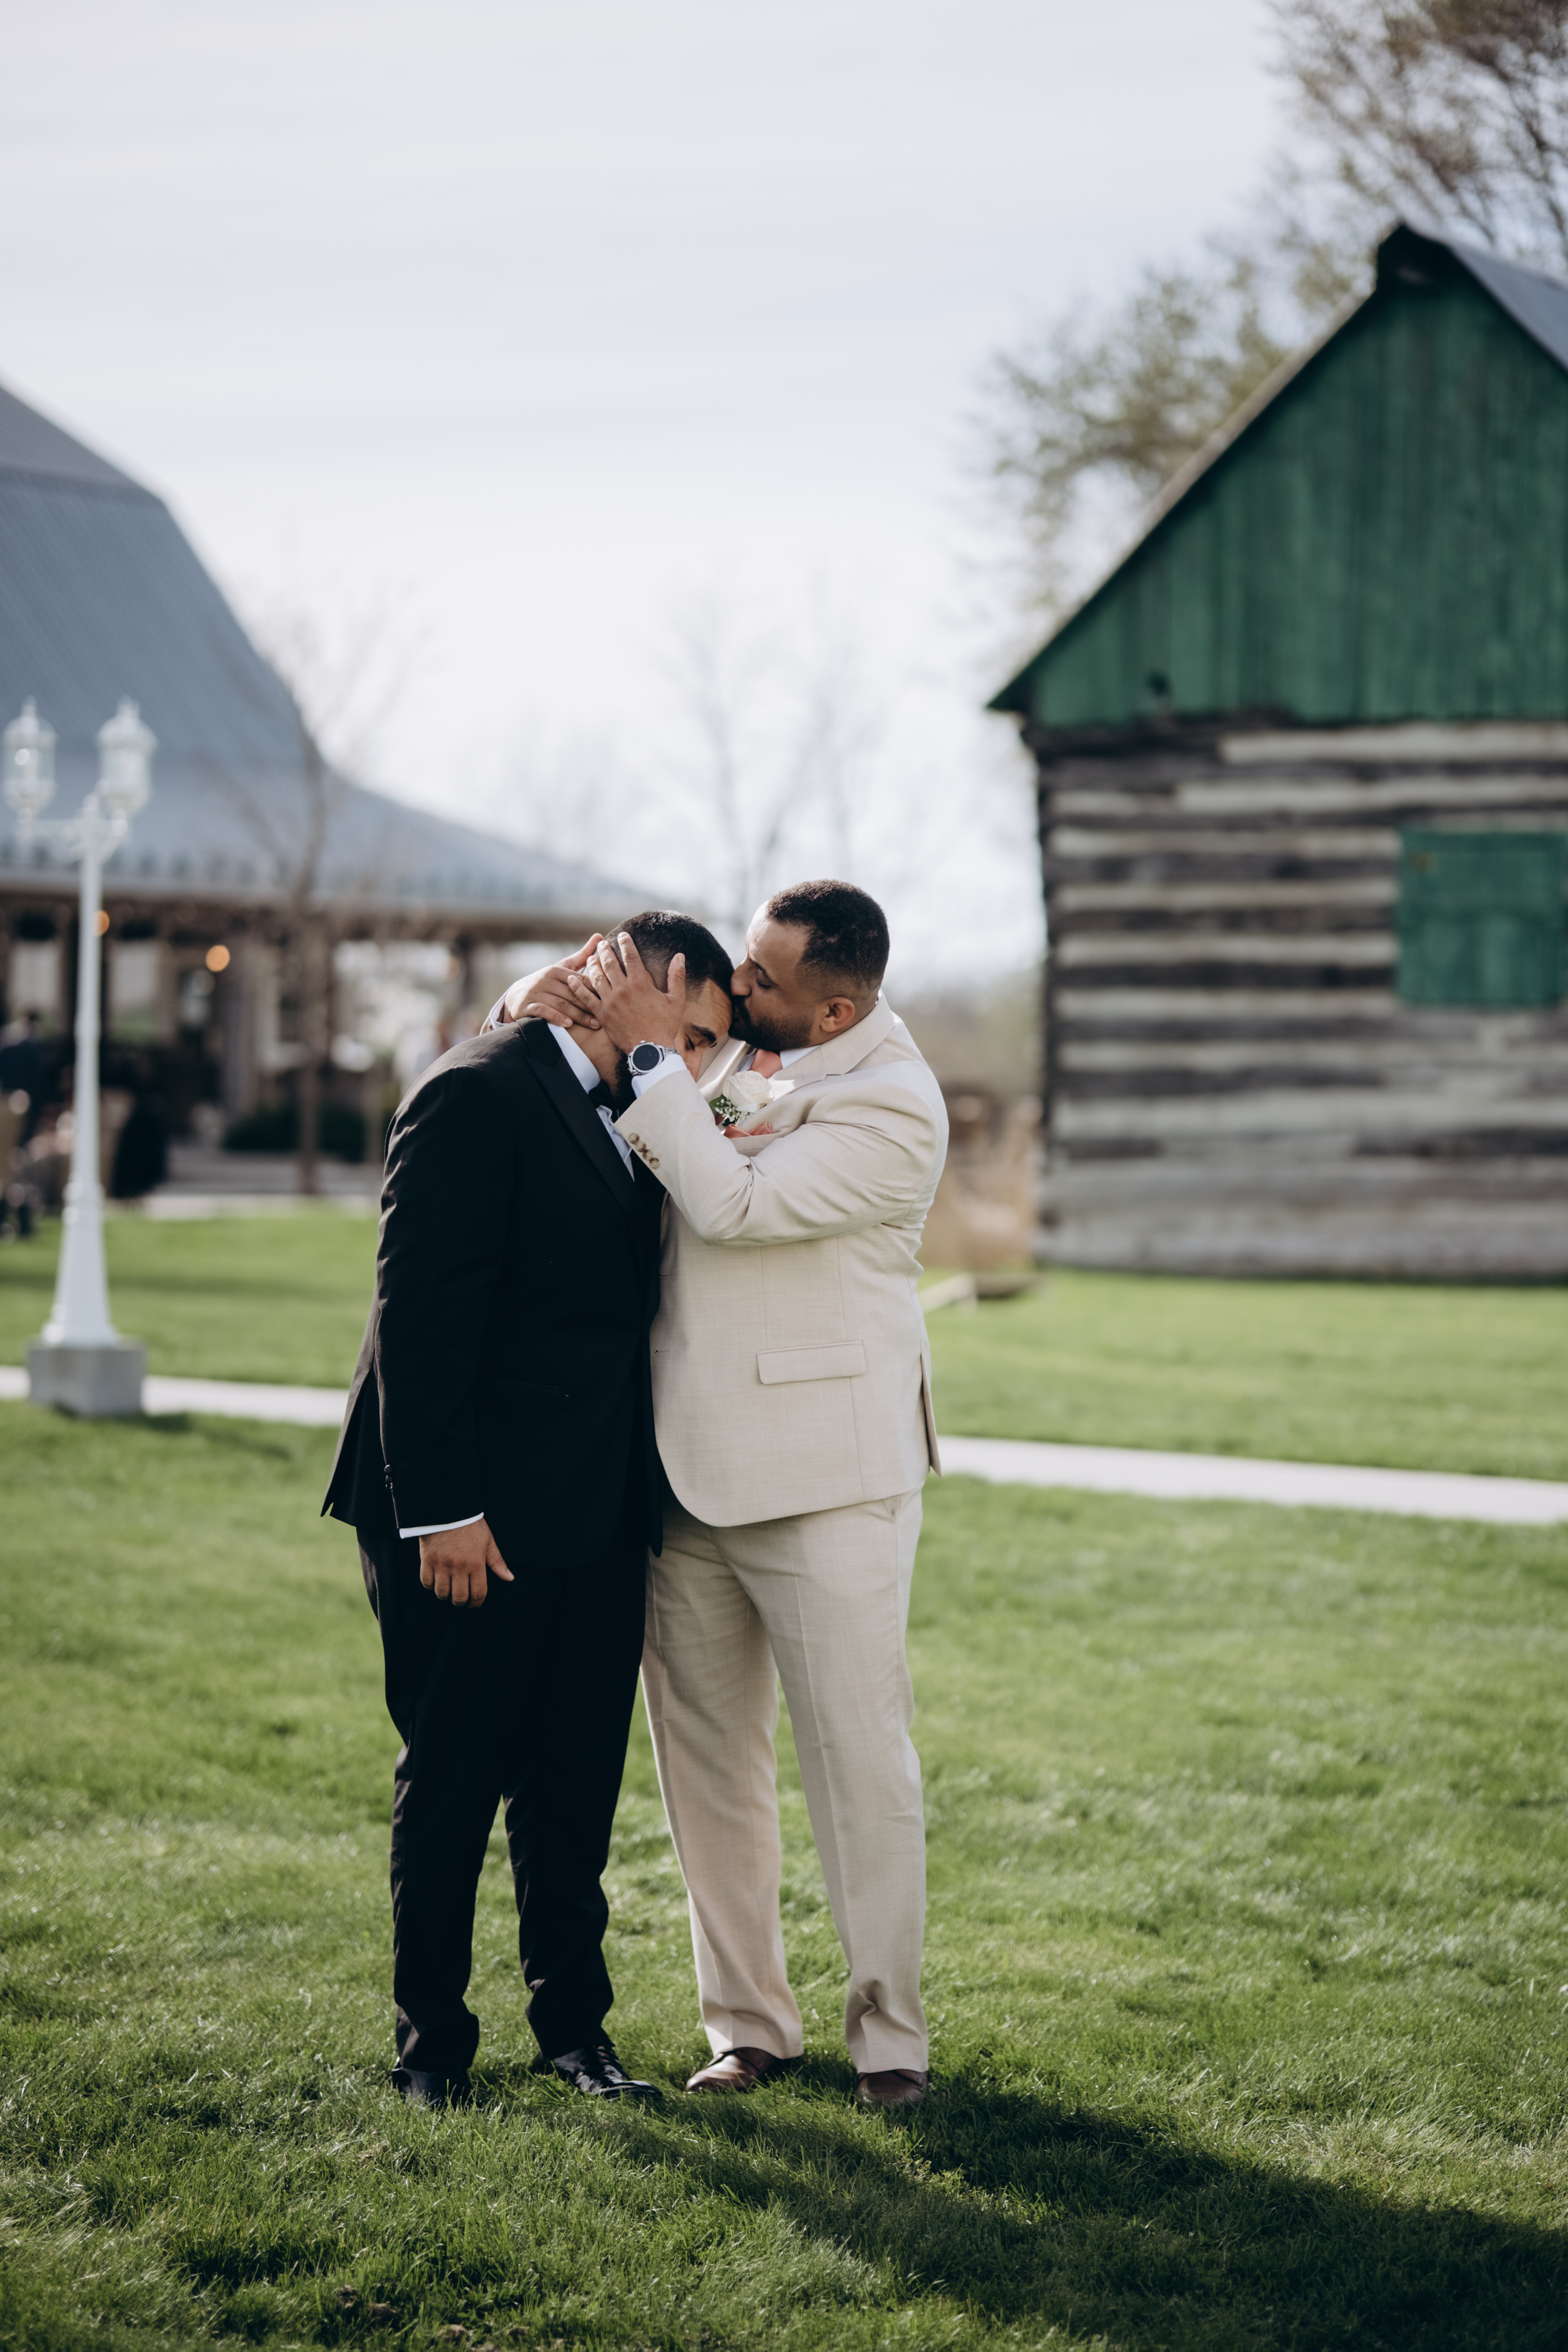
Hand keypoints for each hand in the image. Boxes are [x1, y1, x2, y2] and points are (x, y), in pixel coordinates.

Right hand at [418, 1518, 513, 1607]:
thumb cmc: (470, 1525)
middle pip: (459, 1598)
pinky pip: (427, 1583)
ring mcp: (441, 1564)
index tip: (474, 1604)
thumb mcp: (488, 1541)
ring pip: (442, 1593)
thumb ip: (497, 1562)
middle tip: (461, 1598)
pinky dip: (431, 1586)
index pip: (478, 1593)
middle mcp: (459, 1566)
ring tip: (449, 1589)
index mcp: (476, 1563)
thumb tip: (509, 1578)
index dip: (476, 1603)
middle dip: (461, 1602)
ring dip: (446, 1595)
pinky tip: (437, 1580)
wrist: (447, 1508)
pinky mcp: (427, 1560)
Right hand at [486, 937, 604, 1030]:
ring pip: (561, 1003)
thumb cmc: (547, 982)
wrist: (515, 997)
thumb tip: (599, 936)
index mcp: (556, 970)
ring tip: (595, 1024)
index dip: (595, 989)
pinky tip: (569, 1024)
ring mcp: (536, 992)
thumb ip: (581, 956)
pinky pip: (544, 1011)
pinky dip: (557, 1017)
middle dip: (590, 1005)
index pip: (580, 979)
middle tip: (606, 1015)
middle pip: (572, 993)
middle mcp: (545, 979)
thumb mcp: (562, 968)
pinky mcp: (527, 1005)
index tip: (611, 998)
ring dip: (578, 1015)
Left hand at [578, 932, 685, 1052]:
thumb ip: (677, 976)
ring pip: (596, 977)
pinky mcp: (601, 1014)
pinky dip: (578, 987)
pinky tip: (572, 978)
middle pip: (610, 964)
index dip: (626, 944)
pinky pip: (586, 998)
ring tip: (591, 957)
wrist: (651, 1050)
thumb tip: (680, 956)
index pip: (631, 957)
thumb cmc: (665, 1025)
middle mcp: (622, 989)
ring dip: (592, 965)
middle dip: (605, 951)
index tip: (623, 936)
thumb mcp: (676, 1000)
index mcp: (640, 983)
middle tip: (602, 943)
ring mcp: (610, 1002)